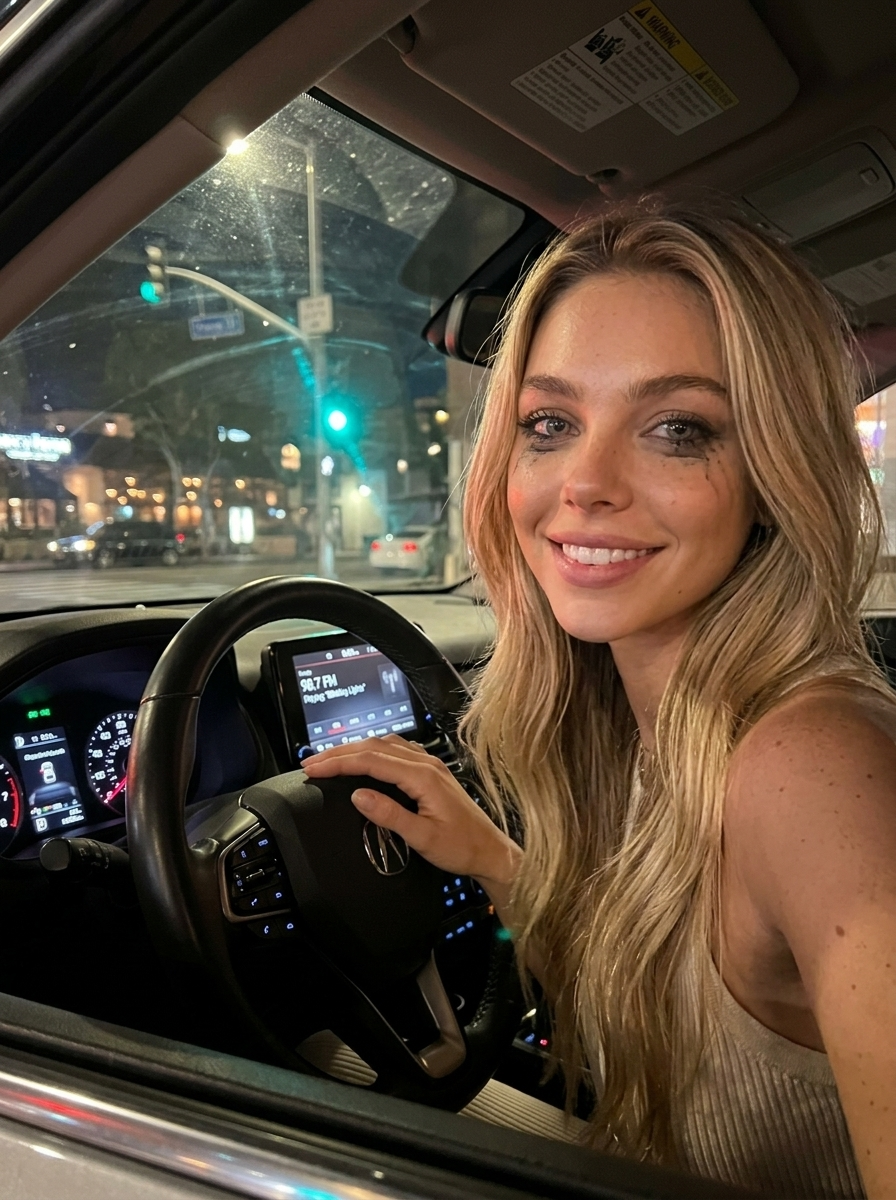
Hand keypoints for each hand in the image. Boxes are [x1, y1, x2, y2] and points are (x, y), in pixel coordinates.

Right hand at [301, 735, 520, 891]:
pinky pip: (397, 750)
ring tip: (329, 760)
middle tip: (311, 762)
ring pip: (385, 745)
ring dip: (355, 749)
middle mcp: (427, 764)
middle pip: (375, 746)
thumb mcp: (422, 838)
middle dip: (339, 752)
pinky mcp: (432, 772)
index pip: (371, 760)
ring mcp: (431, 765)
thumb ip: (389, 815)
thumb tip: (358, 795)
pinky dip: (373, 751)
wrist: (490, 851)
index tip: (313, 768)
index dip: (338, 762)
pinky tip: (363, 758)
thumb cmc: (461, 848)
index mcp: (423, 776)